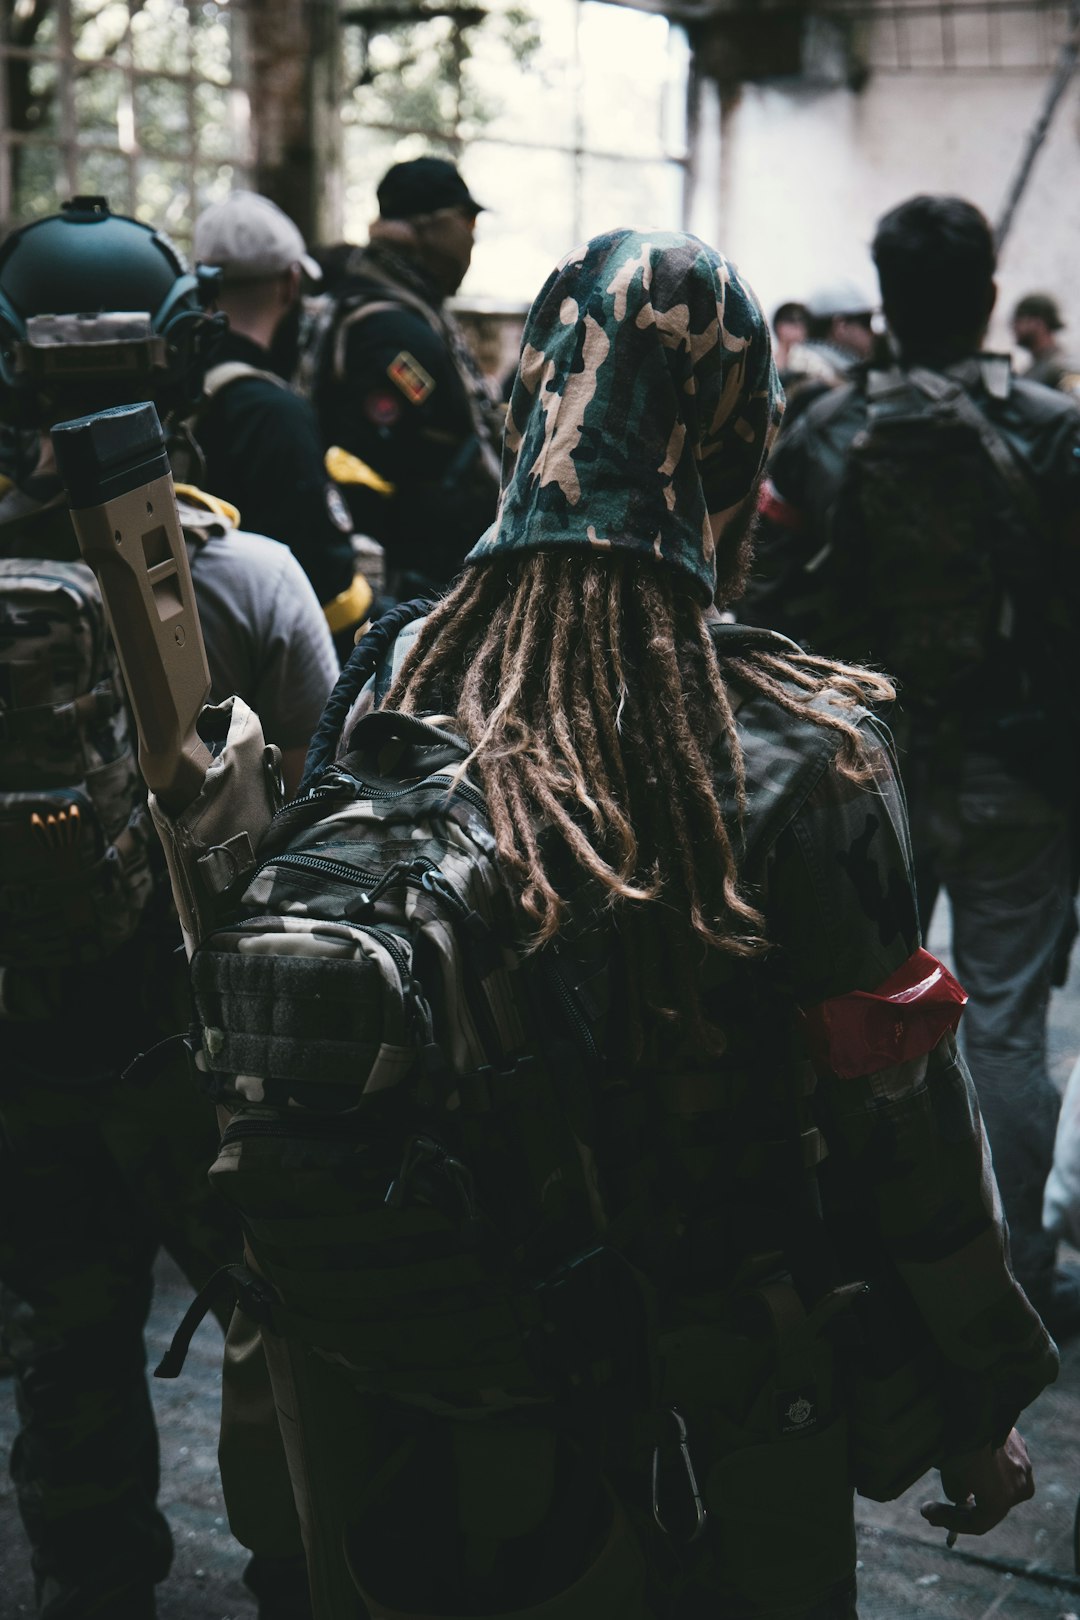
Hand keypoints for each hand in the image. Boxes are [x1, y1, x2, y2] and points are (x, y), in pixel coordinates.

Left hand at [920, 1428, 1033, 1542]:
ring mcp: (1024, 1465)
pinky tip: (971, 1453)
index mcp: (1000, 1502)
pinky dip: (989, 1462)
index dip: (950, 1522)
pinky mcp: (1021, 1445)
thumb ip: (958, 1492)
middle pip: (991, 1504)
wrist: (974, 1405)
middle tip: (938, 1506)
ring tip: (953, 1475)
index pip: (976, 1524)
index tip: (928, 1513)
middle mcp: (1019, 1489)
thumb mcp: (950, 1475)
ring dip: (979, 1483)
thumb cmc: (958, 1443)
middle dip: (964, 1506)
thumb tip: (961, 1495)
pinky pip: (1005, 1461)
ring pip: (1000, 1482)